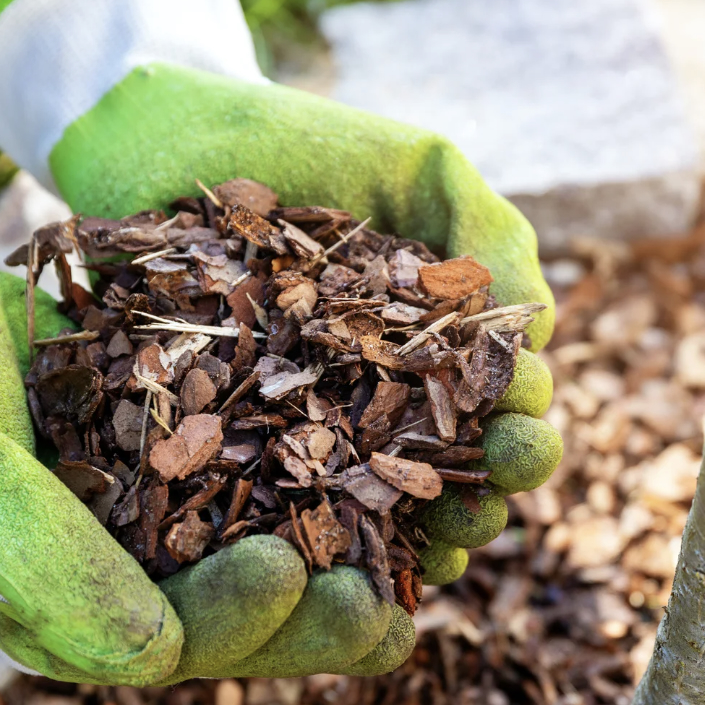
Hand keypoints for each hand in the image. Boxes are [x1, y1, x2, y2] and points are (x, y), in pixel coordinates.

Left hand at [0, 0, 562, 676]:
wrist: (166, 136)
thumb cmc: (304, 145)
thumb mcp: (419, 167)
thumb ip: (490, 233)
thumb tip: (538, 328)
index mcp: (437, 347)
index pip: (499, 408)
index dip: (520, 430)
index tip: (517, 429)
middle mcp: (382, 400)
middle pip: (452, 474)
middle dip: (482, 496)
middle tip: (485, 501)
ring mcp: (308, 430)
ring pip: (379, 512)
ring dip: (416, 543)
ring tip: (432, 555)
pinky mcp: (231, 447)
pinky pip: (280, 512)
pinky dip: (318, 546)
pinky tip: (342, 569)